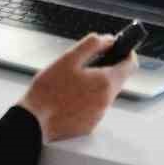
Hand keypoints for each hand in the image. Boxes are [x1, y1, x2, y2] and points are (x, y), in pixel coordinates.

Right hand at [17, 33, 135, 142]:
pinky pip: (95, 107)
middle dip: (107, 68)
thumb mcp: (68, 58)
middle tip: (88, 63)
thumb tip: (109, 39)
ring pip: (105, 93)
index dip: (127, 52)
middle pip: (118, 79)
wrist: (32, 122)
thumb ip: (92, 44)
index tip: (120, 47)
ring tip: (73, 81)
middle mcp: (106, 101)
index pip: (130, 65)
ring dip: (96, 84)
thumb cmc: (47, 91)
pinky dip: (88, 99)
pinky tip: (69, 96)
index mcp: (105, 83)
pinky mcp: (89, 125)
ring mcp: (98, 115)